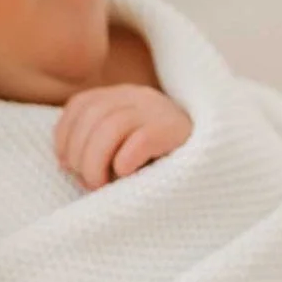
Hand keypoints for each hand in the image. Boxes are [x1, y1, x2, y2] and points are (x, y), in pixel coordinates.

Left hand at [55, 83, 192, 189]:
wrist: (216, 163)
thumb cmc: (162, 163)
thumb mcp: (126, 148)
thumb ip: (98, 148)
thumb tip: (66, 165)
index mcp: (124, 96)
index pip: (81, 105)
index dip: (66, 136)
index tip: (66, 165)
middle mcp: (140, 97)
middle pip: (92, 116)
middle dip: (80, 155)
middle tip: (90, 182)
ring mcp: (160, 110)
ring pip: (111, 126)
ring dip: (96, 162)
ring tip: (102, 185)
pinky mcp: (177, 130)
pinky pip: (140, 141)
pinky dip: (125, 161)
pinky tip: (127, 175)